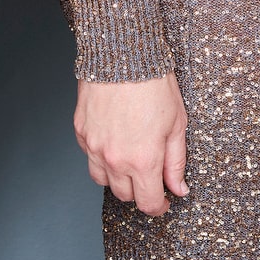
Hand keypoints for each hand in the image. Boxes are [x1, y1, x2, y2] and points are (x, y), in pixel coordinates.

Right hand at [74, 72, 189, 215]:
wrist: (123, 52)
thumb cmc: (153, 83)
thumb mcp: (177, 123)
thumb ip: (176, 162)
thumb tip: (178, 188)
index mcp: (143, 160)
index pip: (148, 203)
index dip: (159, 206)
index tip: (165, 200)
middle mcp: (115, 158)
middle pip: (124, 195)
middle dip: (140, 190)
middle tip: (150, 173)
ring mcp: (94, 146)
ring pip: (103, 180)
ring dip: (117, 177)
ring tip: (129, 159)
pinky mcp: (81, 131)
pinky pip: (89, 156)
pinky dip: (101, 156)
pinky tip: (114, 140)